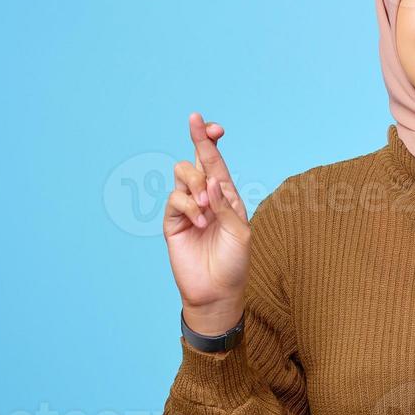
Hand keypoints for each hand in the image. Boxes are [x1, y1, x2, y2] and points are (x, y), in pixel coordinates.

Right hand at [163, 111, 250, 331]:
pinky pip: (175, 199)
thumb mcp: (239, 232)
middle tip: (213, 161)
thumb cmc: (234, 262)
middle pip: (196, 160)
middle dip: (200, 150)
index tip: (206, 124)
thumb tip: (210, 180)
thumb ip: (224, 205)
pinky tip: (200, 224)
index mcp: (226, 195)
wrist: (217, 291)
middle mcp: (206, 197)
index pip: (215, 160)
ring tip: (206, 208)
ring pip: (182, 174)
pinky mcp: (174, 221)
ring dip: (196, 185)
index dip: (208, 139)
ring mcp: (188, 208)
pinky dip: (189, 206)